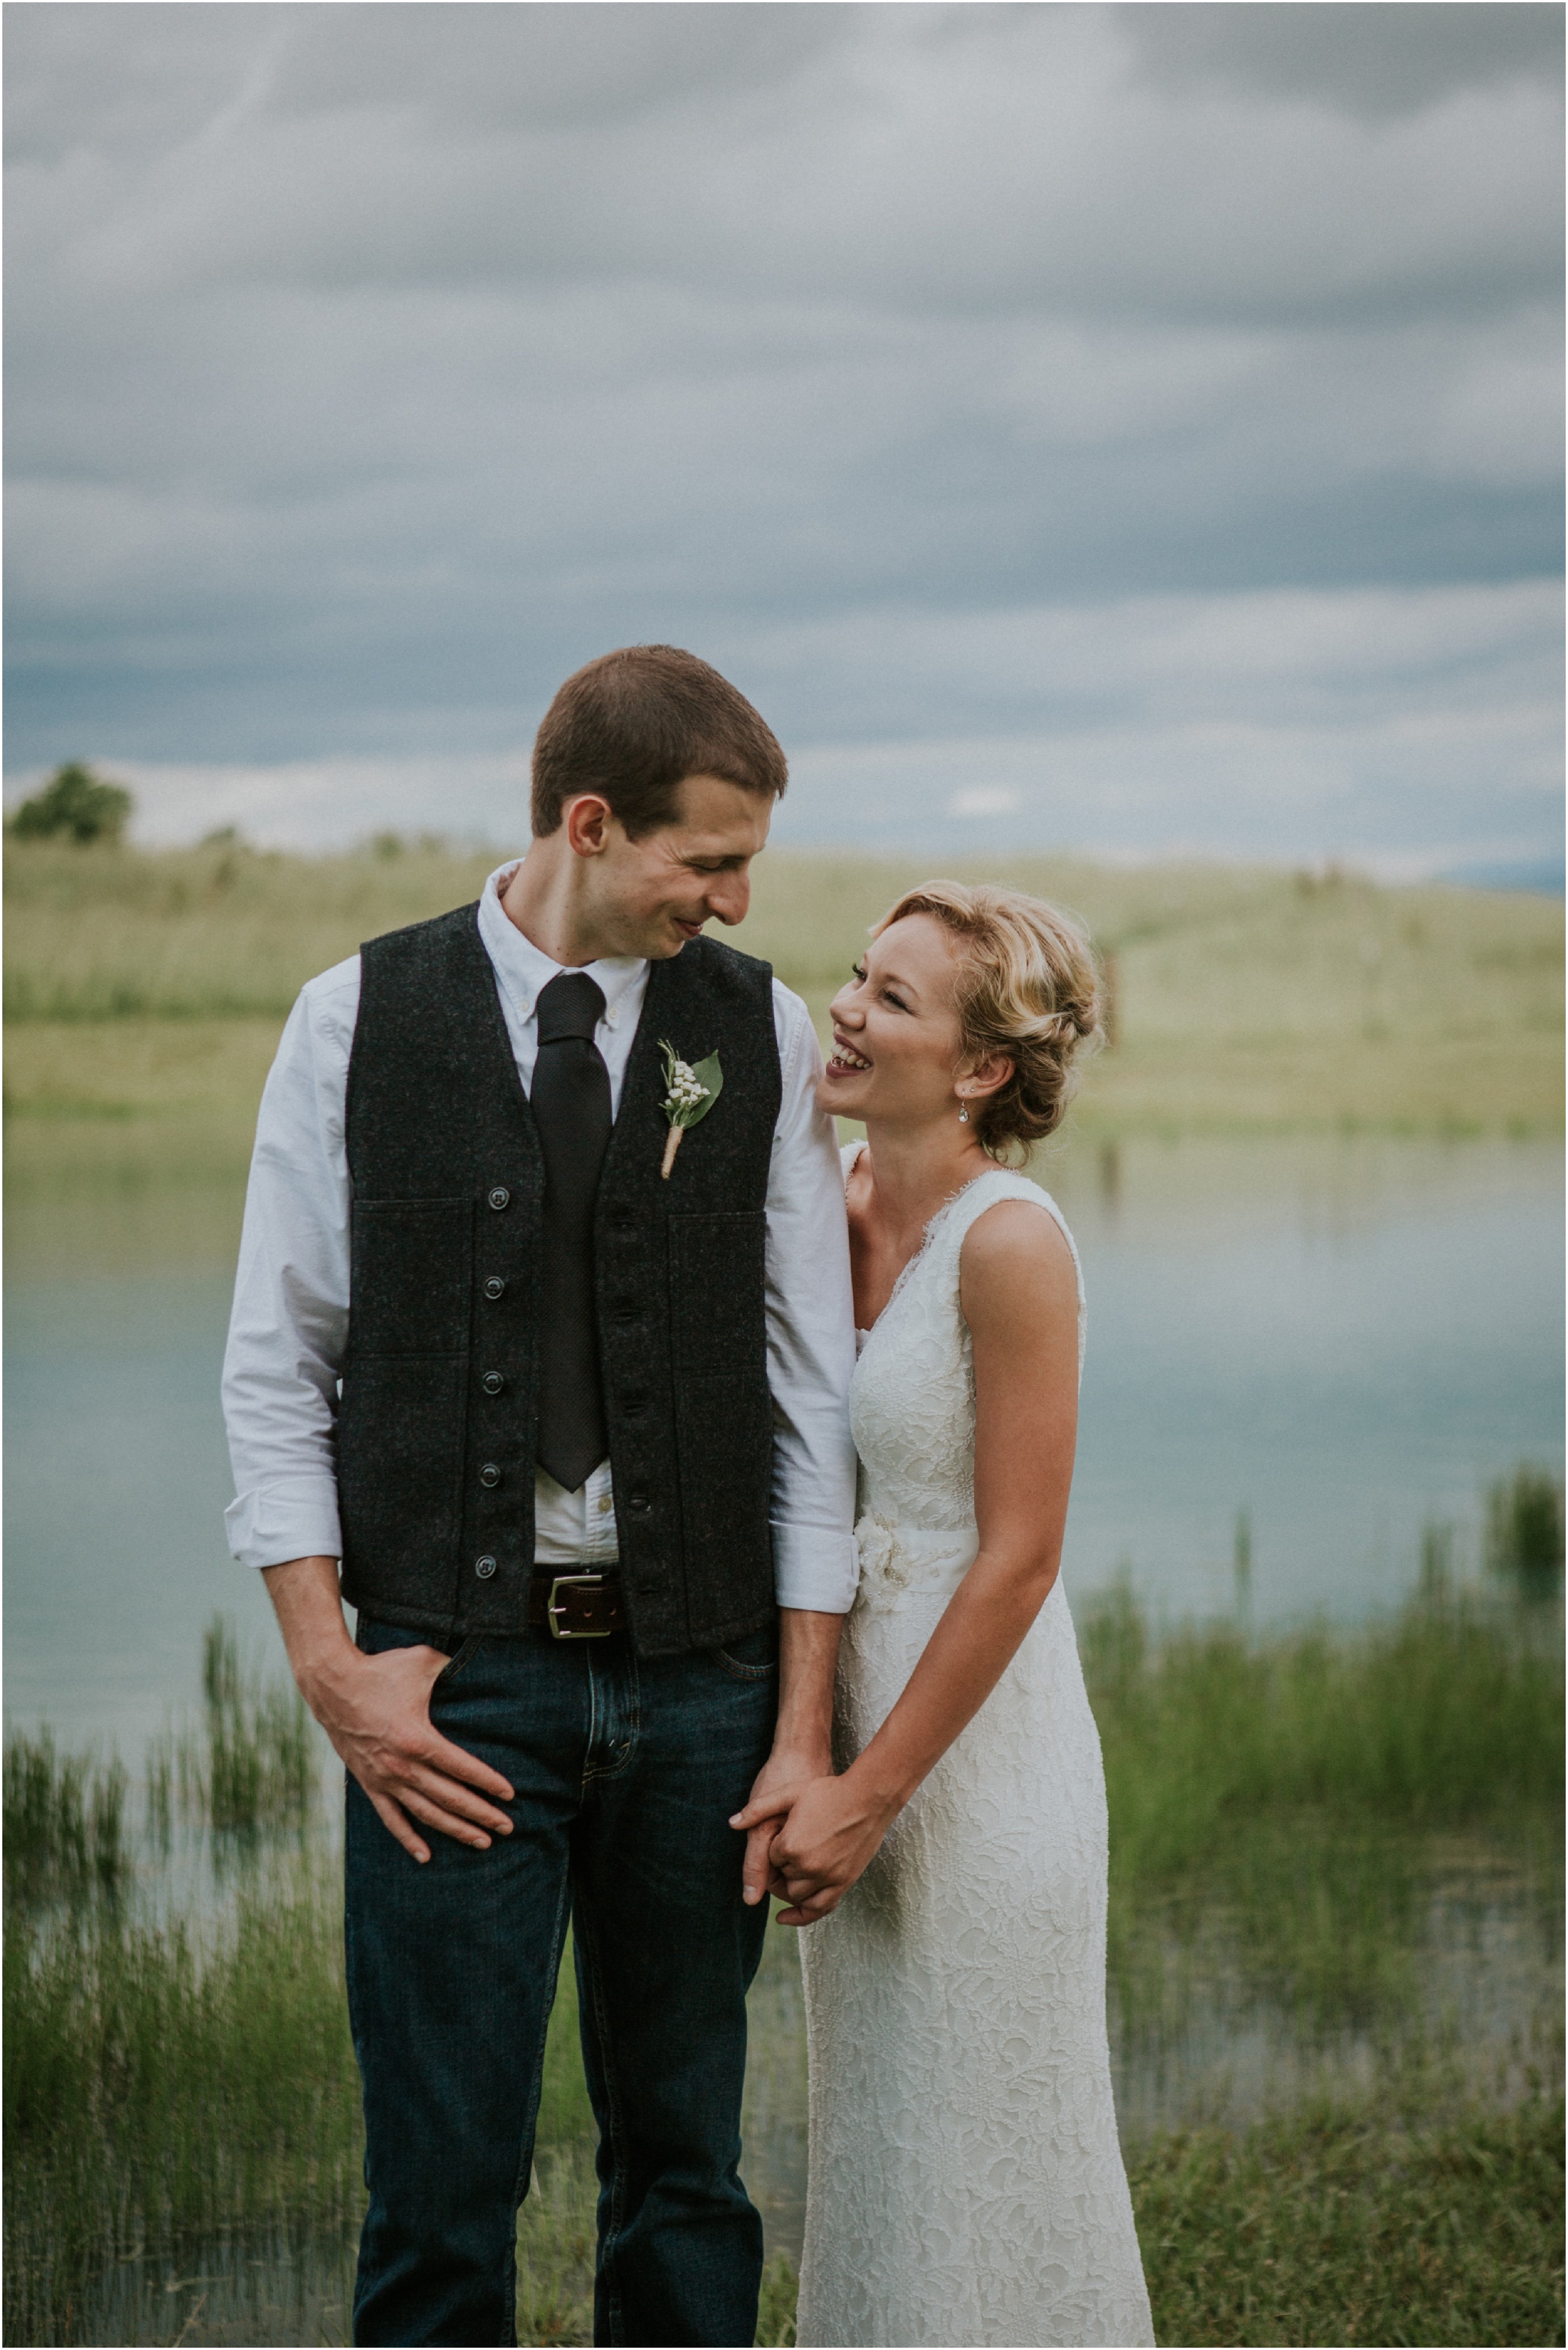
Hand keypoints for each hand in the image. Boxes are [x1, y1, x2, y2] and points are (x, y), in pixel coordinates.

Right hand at [304, 1641, 515, 1864]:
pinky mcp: (369, 1783)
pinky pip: (391, 1818)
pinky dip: (408, 1839)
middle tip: (507, 1827)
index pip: (462, 1768)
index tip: (509, 1795)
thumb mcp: (423, 1662)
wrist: (332, 1685)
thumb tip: (480, 1666)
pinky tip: (426, 1856)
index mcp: (418, 1738)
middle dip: (481, 1814)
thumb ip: (454, 1668)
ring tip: (482, 1842)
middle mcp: (402, 1766)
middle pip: (450, 1798)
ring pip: (426, 1814)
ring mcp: (384, 1778)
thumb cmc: (381, 1670)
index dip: (488, 1783)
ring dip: (455, 1830)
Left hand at [730, 1741, 832, 1906]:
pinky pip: (819, 1909)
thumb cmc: (829, 1791)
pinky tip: (786, 1917)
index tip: (787, 1830)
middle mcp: (807, 1866)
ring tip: (797, 1868)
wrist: (868, 1797)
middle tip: (791, 1848)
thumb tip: (732, 1824)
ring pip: (797, 1895)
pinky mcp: (843, 1883)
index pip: (769, 1858)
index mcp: (789, 1845)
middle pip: (781, 1878)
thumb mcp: (790, 1794)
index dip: (775, 1845)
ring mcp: (826, 1877)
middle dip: (782, 1867)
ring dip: (792, 1885)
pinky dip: (802, 1916)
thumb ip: (758, 1809)